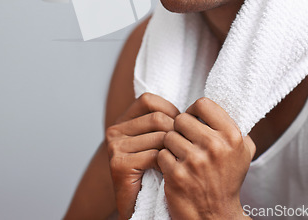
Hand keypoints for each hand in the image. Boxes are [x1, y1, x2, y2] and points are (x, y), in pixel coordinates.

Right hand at [105, 93, 179, 219]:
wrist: (135, 207)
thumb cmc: (152, 172)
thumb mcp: (156, 140)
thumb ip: (163, 121)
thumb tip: (193, 107)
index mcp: (123, 120)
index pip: (149, 101)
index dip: (169, 111)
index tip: (179, 129)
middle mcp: (115, 130)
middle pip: (156, 118)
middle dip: (176, 132)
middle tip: (184, 148)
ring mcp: (115, 147)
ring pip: (159, 136)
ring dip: (174, 150)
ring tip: (178, 161)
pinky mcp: (119, 165)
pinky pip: (154, 156)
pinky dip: (167, 164)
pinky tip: (168, 172)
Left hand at [158, 97, 255, 219]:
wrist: (215, 217)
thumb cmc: (227, 181)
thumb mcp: (242, 152)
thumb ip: (234, 127)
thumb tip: (226, 102)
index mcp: (232, 136)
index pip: (203, 104)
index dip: (194, 111)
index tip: (193, 121)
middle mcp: (215, 146)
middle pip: (182, 118)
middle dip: (180, 130)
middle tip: (185, 142)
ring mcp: (195, 161)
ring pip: (169, 135)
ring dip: (172, 146)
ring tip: (181, 157)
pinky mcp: (177, 174)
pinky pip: (161, 153)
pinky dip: (165, 161)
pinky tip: (175, 169)